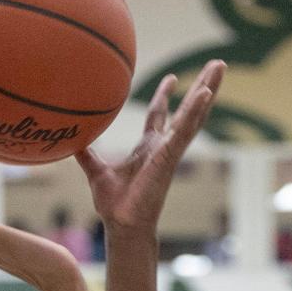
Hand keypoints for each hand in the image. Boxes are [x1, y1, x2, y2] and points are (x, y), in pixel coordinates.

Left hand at [75, 60, 224, 234]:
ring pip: (193, 115)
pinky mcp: (170, 157)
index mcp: (148, 149)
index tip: (171, 79)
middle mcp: (164, 146)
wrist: (122, 225)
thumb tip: (71, 143)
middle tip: (215, 65)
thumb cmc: (114, 206)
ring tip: (220, 67)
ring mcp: (170, 151)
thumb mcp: (96, 173)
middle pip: (186, 110)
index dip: (165, 97)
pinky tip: (206, 93)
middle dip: (200, 87)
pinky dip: (195, 112)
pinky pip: (185, 130)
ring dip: (207, 90)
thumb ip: (87, 156)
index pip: (159, 116)